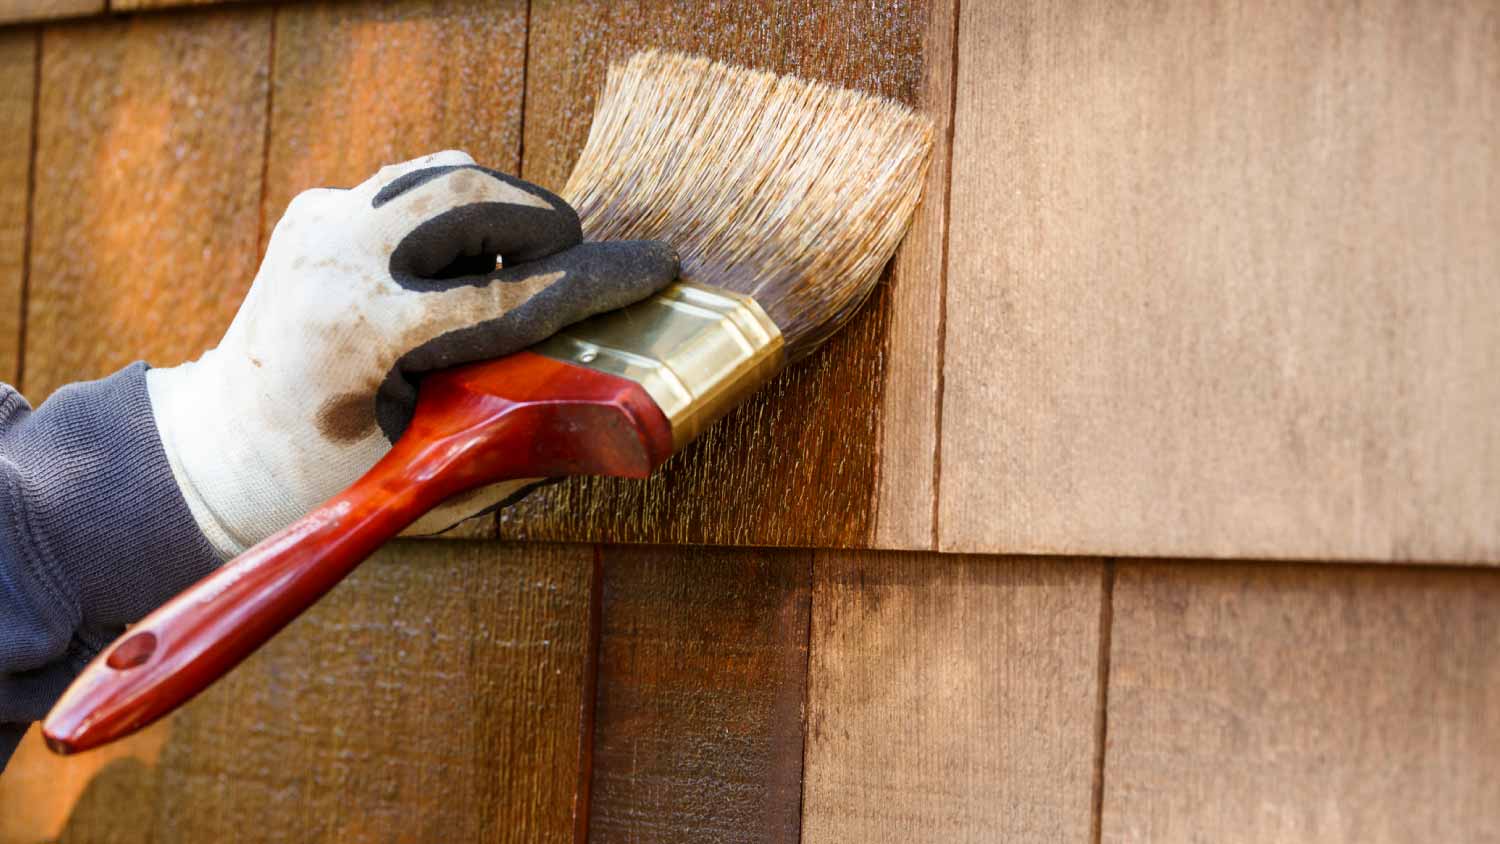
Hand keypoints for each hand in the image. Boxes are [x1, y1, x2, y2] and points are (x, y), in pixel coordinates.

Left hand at [147, 150, 677, 556]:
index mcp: (363, 334)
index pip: (515, 291)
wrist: (223, 450)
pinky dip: (459, 215)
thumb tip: (621, 400)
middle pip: (478, 195)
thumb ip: (524, 434)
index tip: (657, 268)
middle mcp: (337, 259)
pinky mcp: (318, 207)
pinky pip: (417, 183)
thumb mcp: (432, 472)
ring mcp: (321, 222)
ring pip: (450, 172)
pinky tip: (459, 270)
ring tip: (515, 274)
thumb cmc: (329, 479)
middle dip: (548, 225)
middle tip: (575, 271)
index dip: (600, 281)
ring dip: (504, 213)